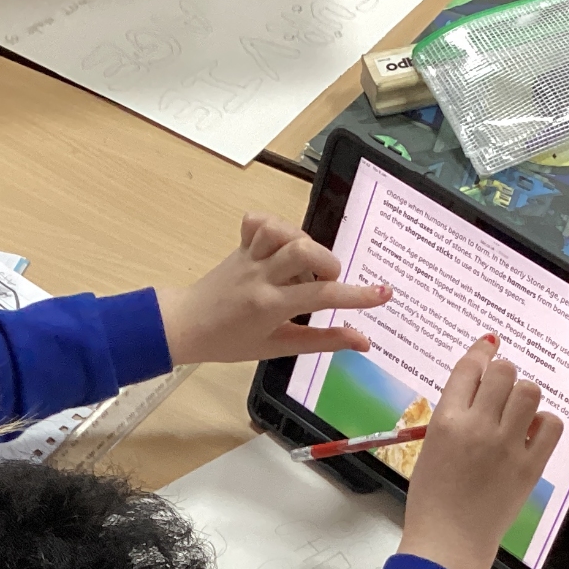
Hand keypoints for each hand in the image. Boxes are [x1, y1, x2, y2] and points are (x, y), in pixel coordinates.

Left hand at [157, 214, 391, 365]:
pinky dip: (277, 226)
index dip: (357, 295)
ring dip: (303, 240)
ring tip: (305, 263)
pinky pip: (258, 221)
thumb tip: (362, 341)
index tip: (383, 294)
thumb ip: (322, 341)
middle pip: (301, 249)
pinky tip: (283, 244)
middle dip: (327, 260)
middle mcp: (259, 275)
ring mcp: (248, 256)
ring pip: (281, 230)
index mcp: (270, 305)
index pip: (322, 294)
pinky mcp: (239, 244)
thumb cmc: (231, 342)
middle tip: (328, 279)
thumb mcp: (279, 347)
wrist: (186, 325)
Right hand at [397, 336, 559, 568]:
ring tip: (518, 412)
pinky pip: (551, 425)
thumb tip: (476, 385)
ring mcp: (507, 446)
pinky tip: (532, 433)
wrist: (449, 542)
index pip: (470, 368)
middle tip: (501, 390)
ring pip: (530, 392)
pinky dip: (544, 424)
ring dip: (525, 396)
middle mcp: (478, 426)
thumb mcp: (430, 449)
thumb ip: (452, 416)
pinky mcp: (530, 466)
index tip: (489, 347)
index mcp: (446, 421)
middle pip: (504, 373)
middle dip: (504, 375)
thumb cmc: (431, 500)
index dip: (481, 352)